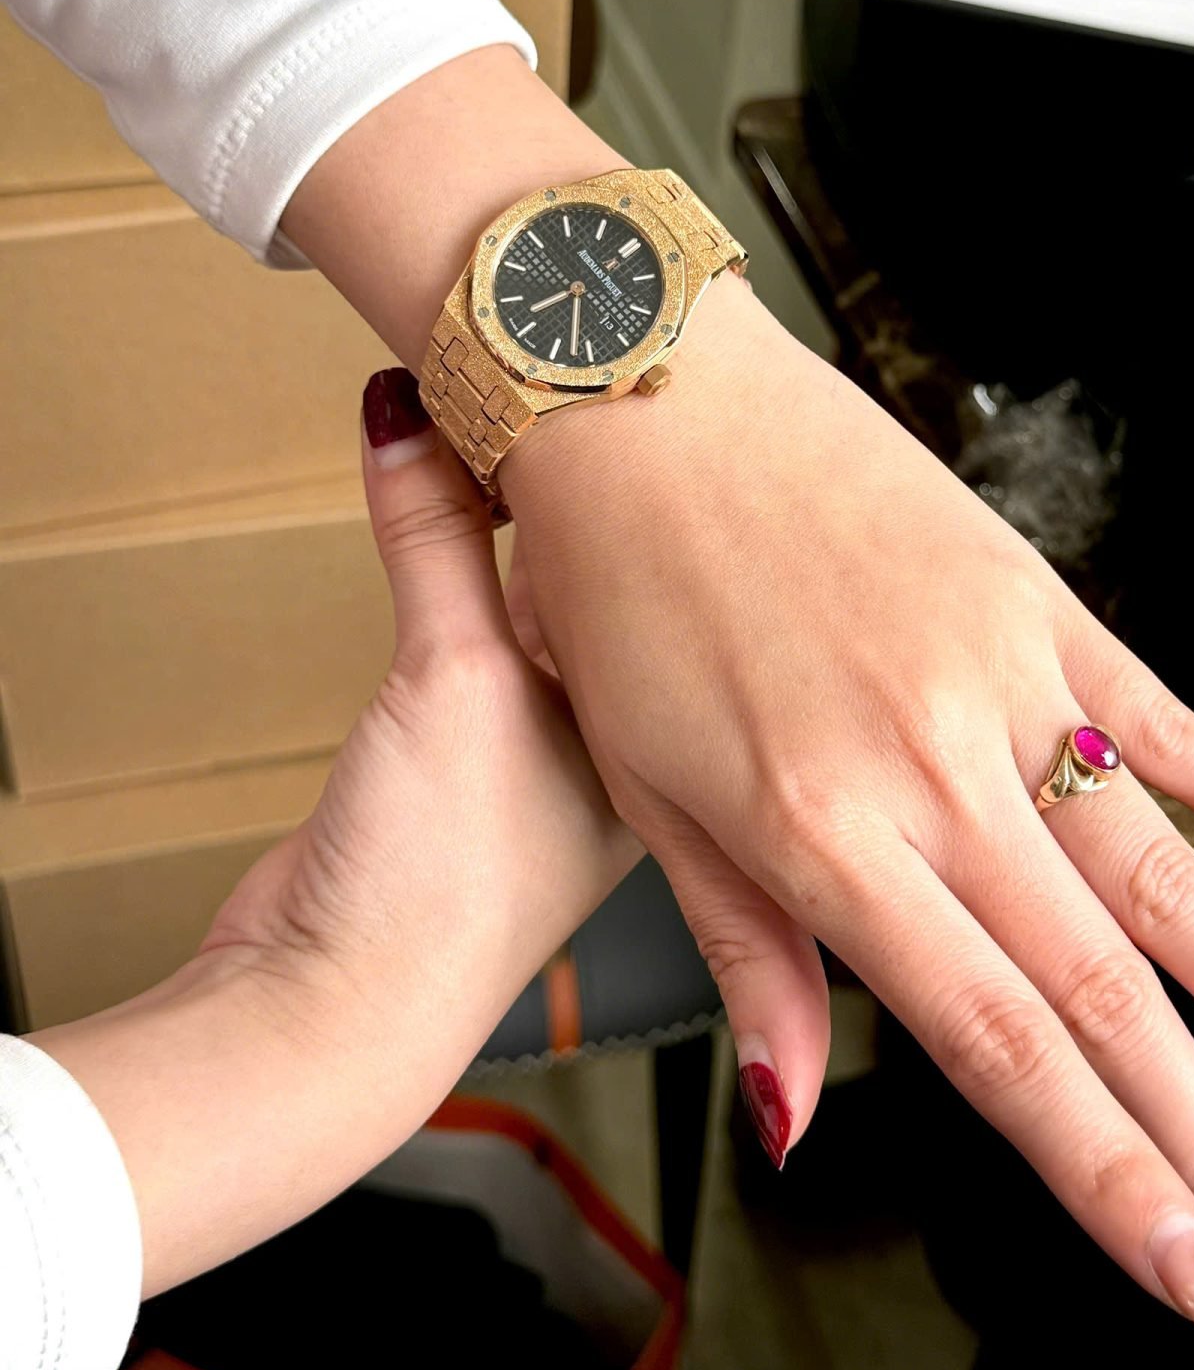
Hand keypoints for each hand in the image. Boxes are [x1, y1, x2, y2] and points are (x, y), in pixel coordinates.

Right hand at [206, 367, 639, 1063]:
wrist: (332, 1004)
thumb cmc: (440, 888)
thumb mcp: (457, 677)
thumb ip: (437, 540)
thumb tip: (406, 409)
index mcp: (685, 735)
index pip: (685, 574)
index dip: (649, 480)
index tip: (602, 375)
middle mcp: (635, 740)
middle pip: (622, 579)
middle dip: (586, 488)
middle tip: (547, 365)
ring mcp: (550, 749)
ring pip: (548, 597)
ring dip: (516, 520)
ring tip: (483, 410)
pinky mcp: (464, 753)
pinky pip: (471, 621)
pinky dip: (449, 556)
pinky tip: (423, 491)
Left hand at [506, 277, 1193, 1335]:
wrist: (641, 387)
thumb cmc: (620, 588)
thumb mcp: (650, 785)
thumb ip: (747, 955)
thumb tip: (793, 1121)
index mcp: (824, 830)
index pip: (996, 1042)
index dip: (1101, 1176)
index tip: (1184, 1277)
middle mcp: (933, 768)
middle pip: (1101, 985)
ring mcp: (1000, 679)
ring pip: (1165, 872)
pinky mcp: (1034, 603)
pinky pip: (1172, 721)